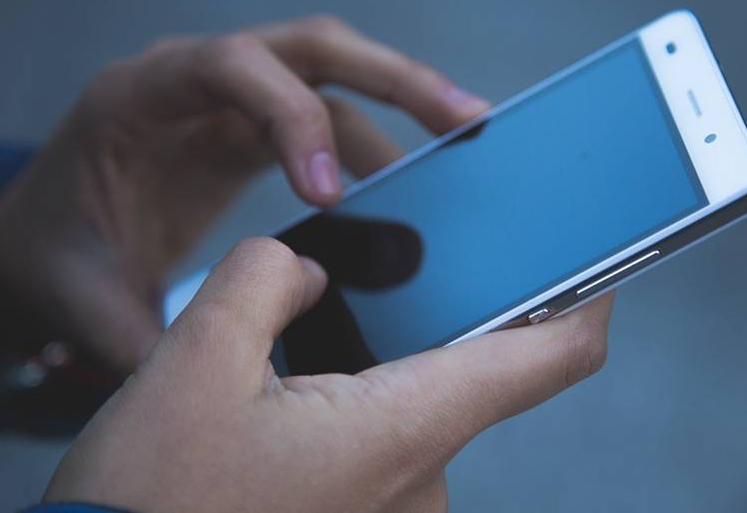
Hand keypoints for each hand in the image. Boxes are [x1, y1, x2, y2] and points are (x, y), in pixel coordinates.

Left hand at [0, 15, 488, 371]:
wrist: (47, 231)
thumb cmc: (55, 251)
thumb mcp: (82, 295)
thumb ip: (145, 338)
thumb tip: (219, 392)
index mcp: (140, 98)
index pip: (229, 68)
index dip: (290, 118)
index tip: (332, 196)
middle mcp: (194, 81)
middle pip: (308, 48)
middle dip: (392, 79)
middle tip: (462, 120)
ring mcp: (231, 99)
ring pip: (332, 74)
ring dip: (402, 104)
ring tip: (465, 144)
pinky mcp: (255, 128)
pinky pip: (329, 117)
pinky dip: (378, 144)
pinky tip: (412, 184)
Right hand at [43, 237, 614, 511]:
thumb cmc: (152, 504)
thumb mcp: (193, 362)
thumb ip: (264, 281)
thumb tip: (305, 273)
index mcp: (403, 430)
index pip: (546, 359)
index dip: (584, 301)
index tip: (595, 259)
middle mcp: (422, 481)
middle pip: (468, 374)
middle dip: (424, 322)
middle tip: (376, 281)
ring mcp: (398, 511)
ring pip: (415, 410)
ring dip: (375, 371)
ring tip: (299, 358)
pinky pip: (386, 447)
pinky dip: (356, 410)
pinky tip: (291, 401)